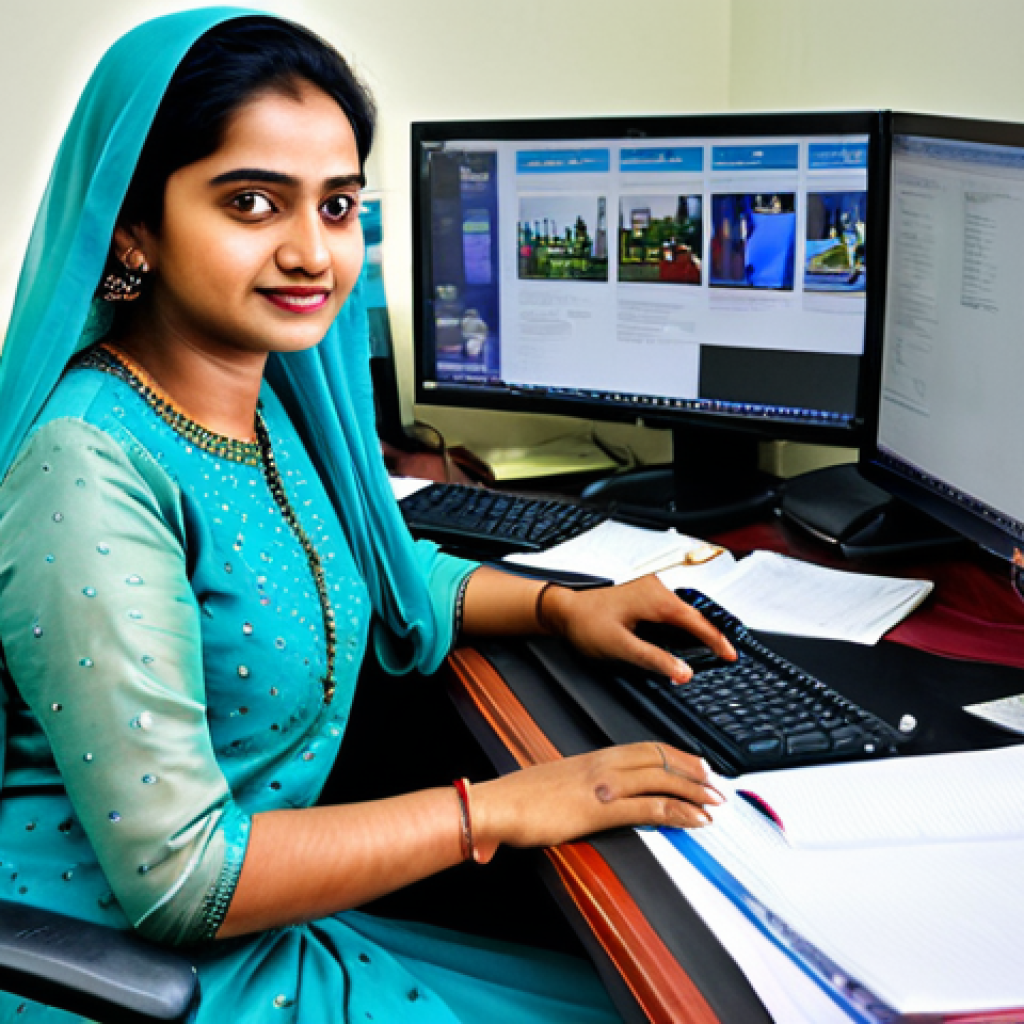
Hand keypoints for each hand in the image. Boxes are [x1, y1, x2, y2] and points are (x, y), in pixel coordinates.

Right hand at [470, 741, 724, 861]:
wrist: (497, 804)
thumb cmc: (519, 798)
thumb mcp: (557, 784)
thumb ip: (579, 788)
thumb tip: (594, 797)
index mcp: (593, 758)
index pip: (645, 748)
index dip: (674, 756)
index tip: (694, 764)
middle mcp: (603, 764)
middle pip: (659, 757)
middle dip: (692, 769)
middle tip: (715, 782)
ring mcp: (604, 785)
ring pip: (661, 778)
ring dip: (694, 790)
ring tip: (715, 801)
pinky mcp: (601, 809)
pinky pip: (650, 807)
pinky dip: (678, 812)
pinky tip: (695, 819)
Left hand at [541, 574, 736, 682]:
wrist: (564, 610)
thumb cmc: (586, 624)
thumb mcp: (621, 647)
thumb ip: (655, 660)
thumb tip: (684, 673)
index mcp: (654, 598)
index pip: (695, 621)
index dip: (715, 640)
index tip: (730, 655)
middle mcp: (655, 588)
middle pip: (693, 614)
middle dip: (710, 635)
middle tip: (726, 655)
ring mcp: (650, 588)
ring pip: (683, 611)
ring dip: (697, 629)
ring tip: (712, 648)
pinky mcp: (644, 592)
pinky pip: (672, 609)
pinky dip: (683, 624)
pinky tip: (686, 637)